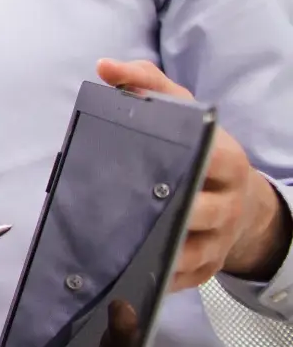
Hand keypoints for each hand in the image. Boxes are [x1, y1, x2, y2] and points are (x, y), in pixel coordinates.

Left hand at [96, 59, 292, 286]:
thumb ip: (147, 83)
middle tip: (126, 207)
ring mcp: (220, 238)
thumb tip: (106, 68)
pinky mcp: (208, 266)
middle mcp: (228, 203)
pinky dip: (157, 278)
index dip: (185, 161)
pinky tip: (126, 278)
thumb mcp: (182, 110)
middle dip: (165, 212)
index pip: (211, 161)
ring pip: (189, 251)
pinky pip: (183, 278)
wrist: (240, 199)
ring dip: (155, 250)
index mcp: (225, 162)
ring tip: (120, 247)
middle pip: (199, 211)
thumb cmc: (200, 150)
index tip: (151, 164)